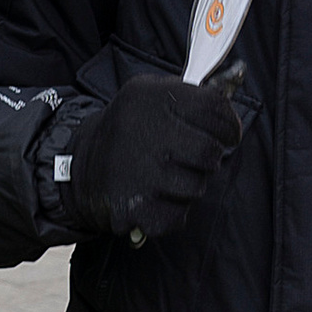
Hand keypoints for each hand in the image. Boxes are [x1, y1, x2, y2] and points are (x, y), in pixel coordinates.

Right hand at [67, 73, 239, 245]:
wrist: (80, 166)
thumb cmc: (129, 131)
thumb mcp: (149, 94)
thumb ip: (190, 95)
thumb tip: (231, 102)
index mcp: (151, 98)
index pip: (216, 108)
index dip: (228, 125)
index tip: (225, 134)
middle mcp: (146, 132)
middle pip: (211, 152)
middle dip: (208, 159)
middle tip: (191, 158)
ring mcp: (141, 172)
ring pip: (197, 187)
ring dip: (188, 186)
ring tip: (165, 177)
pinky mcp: (135, 206)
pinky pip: (178, 216)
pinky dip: (171, 212)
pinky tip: (153, 198)